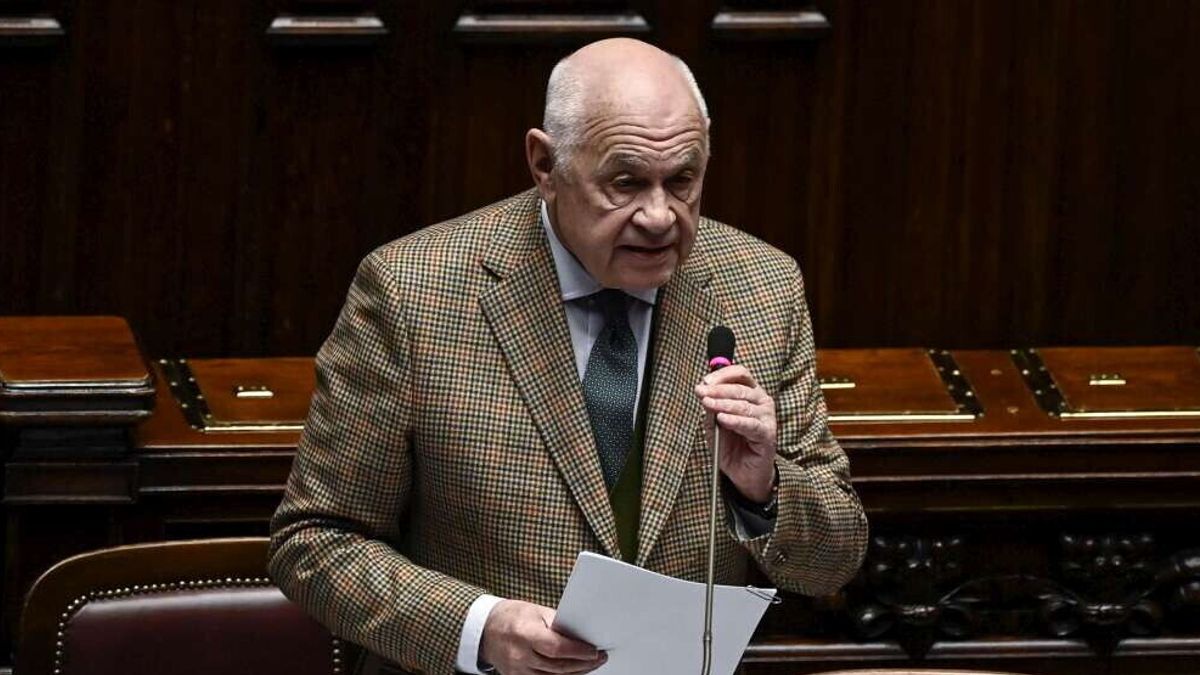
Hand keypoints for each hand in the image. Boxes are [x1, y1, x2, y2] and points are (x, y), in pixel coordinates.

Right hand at [480, 599, 606, 674]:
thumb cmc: (514, 616)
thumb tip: (582, 635)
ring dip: (575, 673)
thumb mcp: (536, 612)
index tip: (594, 651)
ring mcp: (516, 670)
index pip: (556, 648)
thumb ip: (558, 625)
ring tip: (589, 665)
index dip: (578, 651)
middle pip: (558, 667)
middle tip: (599, 658)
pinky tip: (572, 672)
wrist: (487, 630)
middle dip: (582, 664)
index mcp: (524, 633)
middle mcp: (519, 655)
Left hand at [694, 364, 777, 502]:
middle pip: (740, 388)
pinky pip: (750, 424)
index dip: (722, 374)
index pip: (740, 374)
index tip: (705, 381)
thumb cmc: (732, 446)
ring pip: (744, 405)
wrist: (744, 473)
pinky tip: (723, 419)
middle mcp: (762, 402)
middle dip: (717, 390)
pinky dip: (735, 421)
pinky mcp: (768, 434)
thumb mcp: (715, 425)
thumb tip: (703, 393)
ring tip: (708, 403)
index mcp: (751, 394)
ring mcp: (767, 417)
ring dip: (723, 404)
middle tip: (701, 392)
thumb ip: (711, 410)